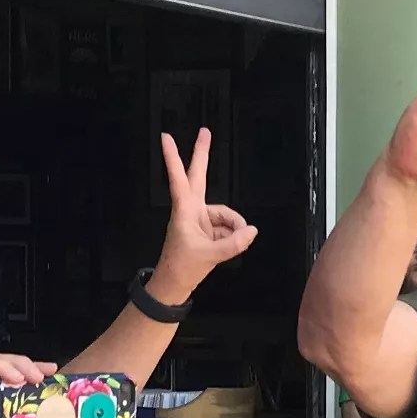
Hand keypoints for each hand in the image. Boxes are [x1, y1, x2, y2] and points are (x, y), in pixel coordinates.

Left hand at [151, 130, 257, 301]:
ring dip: (233, 227)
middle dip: (202, 154)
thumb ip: (234, 243)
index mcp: (185, 211)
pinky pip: (228, 227)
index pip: (178, 178)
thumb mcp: (210, 256)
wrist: (174, 285)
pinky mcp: (207, 229)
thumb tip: (251, 231)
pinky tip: (231, 246)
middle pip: (199, 176)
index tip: (166, 137)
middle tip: (205, 132)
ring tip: (232, 244)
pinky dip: (233, 236)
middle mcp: (192, 210)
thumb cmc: (181, 267)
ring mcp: (200, 219)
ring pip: (225, 213)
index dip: (173, 157)